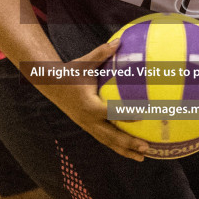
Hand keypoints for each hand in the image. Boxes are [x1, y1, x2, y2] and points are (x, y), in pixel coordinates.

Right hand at [36, 40, 150, 161]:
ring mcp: (87, 126)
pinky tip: (131, 151)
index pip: (110, 112)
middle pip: (110, 136)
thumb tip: (120, 41)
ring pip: (108, 142)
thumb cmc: (71, 72)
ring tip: (143, 157)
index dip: (126, 115)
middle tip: (146, 148)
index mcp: (89, 105)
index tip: (143, 117)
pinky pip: (104, 139)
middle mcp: (88, 119)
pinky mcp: (88, 128)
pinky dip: (118, 146)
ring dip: (125, 150)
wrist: (52, 85)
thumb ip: (102, 53)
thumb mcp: (85, 62)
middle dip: (128, 143)